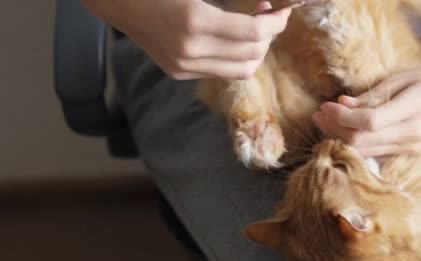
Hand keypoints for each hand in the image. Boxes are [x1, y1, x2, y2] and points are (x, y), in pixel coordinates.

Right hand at [83, 0, 290, 79]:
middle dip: (269, 36)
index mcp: (194, 20)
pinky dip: (235, 57)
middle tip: (269, 16)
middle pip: (253, 55)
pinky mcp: (178, 72)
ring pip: (241, 70)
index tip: (283, 10)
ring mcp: (183, 65)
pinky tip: (233, 39)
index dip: (276, 22)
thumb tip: (266, 6)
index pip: (254, 32)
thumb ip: (232, 1)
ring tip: (254, 29)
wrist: (115, 1)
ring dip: (256, 51)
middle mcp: (190, 49)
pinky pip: (222, 71)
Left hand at [312, 63, 420, 156]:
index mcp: (413, 109)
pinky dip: (357, 146)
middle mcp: (413, 135)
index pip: (368, 122)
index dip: (342, 117)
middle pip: (362, 142)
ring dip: (341, 139)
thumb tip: (342, 104)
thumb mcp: (404, 79)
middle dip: (334, 129)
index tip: (326, 106)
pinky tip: (344, 134)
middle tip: (318, 115)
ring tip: (325, 123)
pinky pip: (377, 156)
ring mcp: (412, 149)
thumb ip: (373, 95)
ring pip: (366, 153)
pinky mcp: (411, 156)